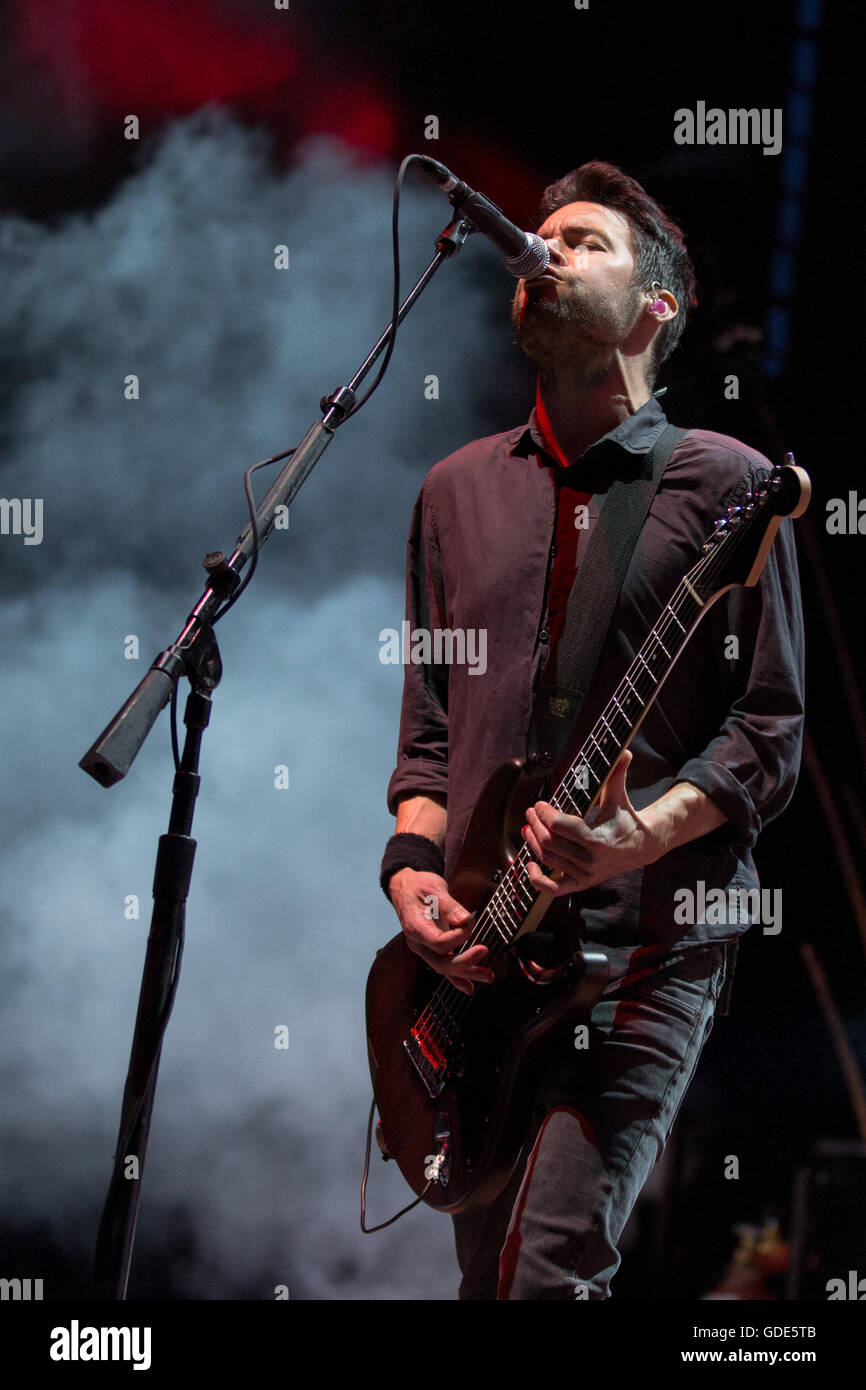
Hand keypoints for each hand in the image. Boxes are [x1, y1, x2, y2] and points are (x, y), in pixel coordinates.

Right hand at [388, 868, 494, 994]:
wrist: (405, 888)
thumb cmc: (418, 886)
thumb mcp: (433, 888)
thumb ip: (449, 906)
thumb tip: (464, 920)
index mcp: (415, 927)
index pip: (438, 942)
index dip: (457, 937)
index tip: (468, 923)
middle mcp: (418, 943)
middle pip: (441, 961)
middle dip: (464, 961)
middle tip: (483, 951)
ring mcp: (424, 949)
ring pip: (445, 967)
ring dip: (467, 972)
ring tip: (489, 976)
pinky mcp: (432, 949)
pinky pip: (444, 967)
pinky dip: (457, 978)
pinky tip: (470, 987)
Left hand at [522, 750, 660, 895]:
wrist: (642, 847)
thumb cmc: (625, 818)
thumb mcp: (619, 796)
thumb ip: (617, 774)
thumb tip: (624, 750)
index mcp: (598, 839)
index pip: (560, 826)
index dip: (545, 814)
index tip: (540, 804)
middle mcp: (590, 860)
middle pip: (549, 843)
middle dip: (536, 825)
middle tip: (530, 812)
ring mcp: (585, 874)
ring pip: (548, 860)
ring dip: (533, 843)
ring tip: (527, 828)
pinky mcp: (582, 884)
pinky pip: (554, 889)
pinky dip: (537, 880)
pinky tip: (529, 864)